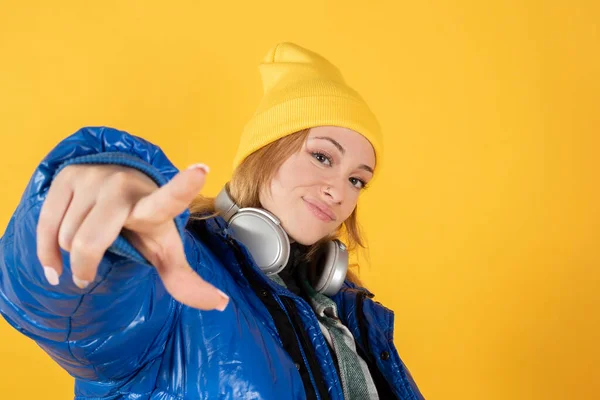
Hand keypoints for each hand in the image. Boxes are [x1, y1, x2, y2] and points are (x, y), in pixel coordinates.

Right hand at [36, 163, 228, 310]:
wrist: (116, 184)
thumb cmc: (144, 225)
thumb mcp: (164, 250)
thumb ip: (184, 280)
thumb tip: (221, 304)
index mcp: (153, 206)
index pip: (169, 199)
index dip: (183, 186)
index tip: (202, 169)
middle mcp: (123, 186)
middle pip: (88, 242)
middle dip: (84, 266)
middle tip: (88, 275)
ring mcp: (94, 178)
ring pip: (66, 236)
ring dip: (71, 252)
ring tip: (87, 242)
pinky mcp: (67, 176)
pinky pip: (46, 227)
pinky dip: (46, 253)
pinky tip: (55, 265)